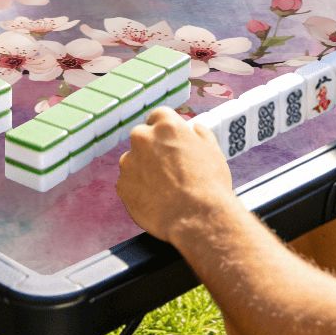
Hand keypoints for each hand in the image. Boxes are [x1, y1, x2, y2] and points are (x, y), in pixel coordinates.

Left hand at [117, 106, 234, 240]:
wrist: (197, 218)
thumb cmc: (209, 185)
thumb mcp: (213, 151)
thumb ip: (200, 134)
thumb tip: (195, 129)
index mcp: (165, 126)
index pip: (158, 116)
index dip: (164, 130)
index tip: (168, 141)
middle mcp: (143, 139)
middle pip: (143, 138)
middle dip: (152, 150)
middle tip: (168, 169)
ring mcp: (129, 162)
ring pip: (133, 161)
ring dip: (144, 170)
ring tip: (164, 189)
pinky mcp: (122, 185)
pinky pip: (128, 183)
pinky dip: (138, 189)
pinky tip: (156, 200)